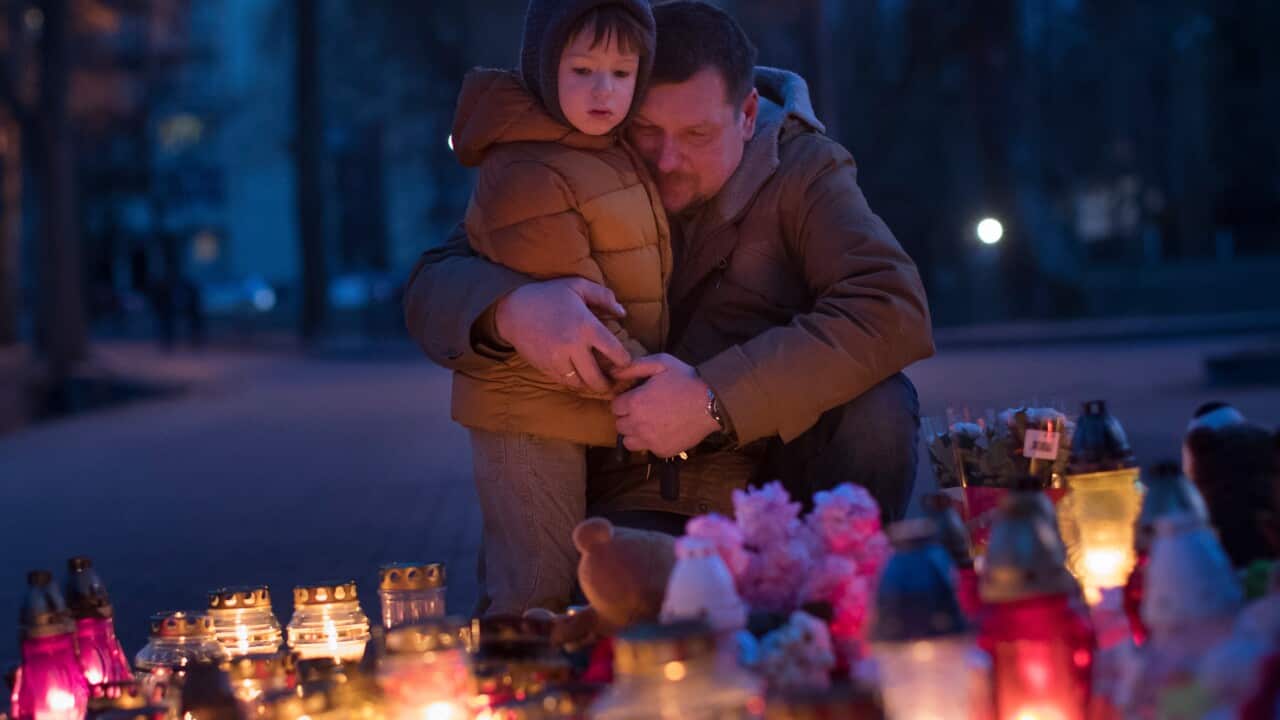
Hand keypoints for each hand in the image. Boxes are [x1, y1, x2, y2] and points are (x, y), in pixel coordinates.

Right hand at [493, 278, 631, 393]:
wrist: (513, 309)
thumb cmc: (548, 295)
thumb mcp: (578, 286)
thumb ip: (604, 296)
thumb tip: (622, 312)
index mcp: (586, 326)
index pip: (615, 353)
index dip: (624, 361)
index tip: (625, 362)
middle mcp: (573, 346)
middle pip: (597, 378)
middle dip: (607, 384)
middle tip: (612, 383)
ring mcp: (557, 359)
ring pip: (580, 384)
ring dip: (590, 385)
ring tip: (596, 382)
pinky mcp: (545, 367)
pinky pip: (564, 382)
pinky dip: (574, 382)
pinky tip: (579, 377)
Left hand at [611, 354, 720, 457]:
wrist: (712, 403)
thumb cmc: (686, 380)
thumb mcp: (661, 363)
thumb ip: (634, 366)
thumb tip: (613, 372)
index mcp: (635, 403)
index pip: (615, 407)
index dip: (625, 401)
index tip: (636, 398)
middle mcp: (638, 424)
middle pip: (619, 425)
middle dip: (628, 416)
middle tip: (644, 410)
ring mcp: (650, 440)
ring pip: (628, 441)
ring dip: (634, 433)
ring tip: (649, 424)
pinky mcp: (662, 451)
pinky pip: (647, 450)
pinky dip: (651, 442)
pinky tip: (663, 431)